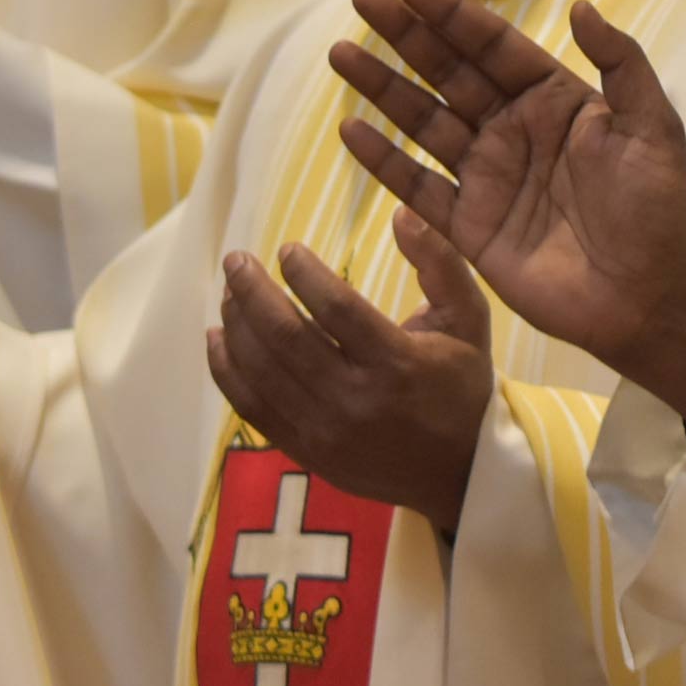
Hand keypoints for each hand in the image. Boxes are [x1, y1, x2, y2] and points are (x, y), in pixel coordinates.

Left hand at [205, 208, 495, 536]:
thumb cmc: (462, 384)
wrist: (459, 472)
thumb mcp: (469, 318)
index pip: (336, 309)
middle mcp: (357, 399)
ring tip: (229, 291)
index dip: (304, 274)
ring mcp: (326, 431)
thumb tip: (401, 213)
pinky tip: (217, 339)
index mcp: (398, 362)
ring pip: (262, 371)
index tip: (287, 250)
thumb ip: (439, 262)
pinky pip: (252, 408)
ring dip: (236, 324)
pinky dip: (226, 371)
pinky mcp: (306, 452)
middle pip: (287, 337)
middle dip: (251, 291)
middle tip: (236, 260)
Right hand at [328, 0, 685, 422]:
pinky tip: (351, 131)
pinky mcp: (470, 227)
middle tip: (361, 0)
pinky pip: (419, 187)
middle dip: (405, 36)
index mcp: (554, 100)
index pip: (493, 46)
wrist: (651, 298)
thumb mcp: (654, 128)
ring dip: (383, 89)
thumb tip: (581, 6)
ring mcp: (488, 178)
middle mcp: (514, 130)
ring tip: (341, 54)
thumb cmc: (660, 209)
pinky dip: (385, 161)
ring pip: (424, 122)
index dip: (451, 15)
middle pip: (449, 73)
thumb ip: (622, 64)